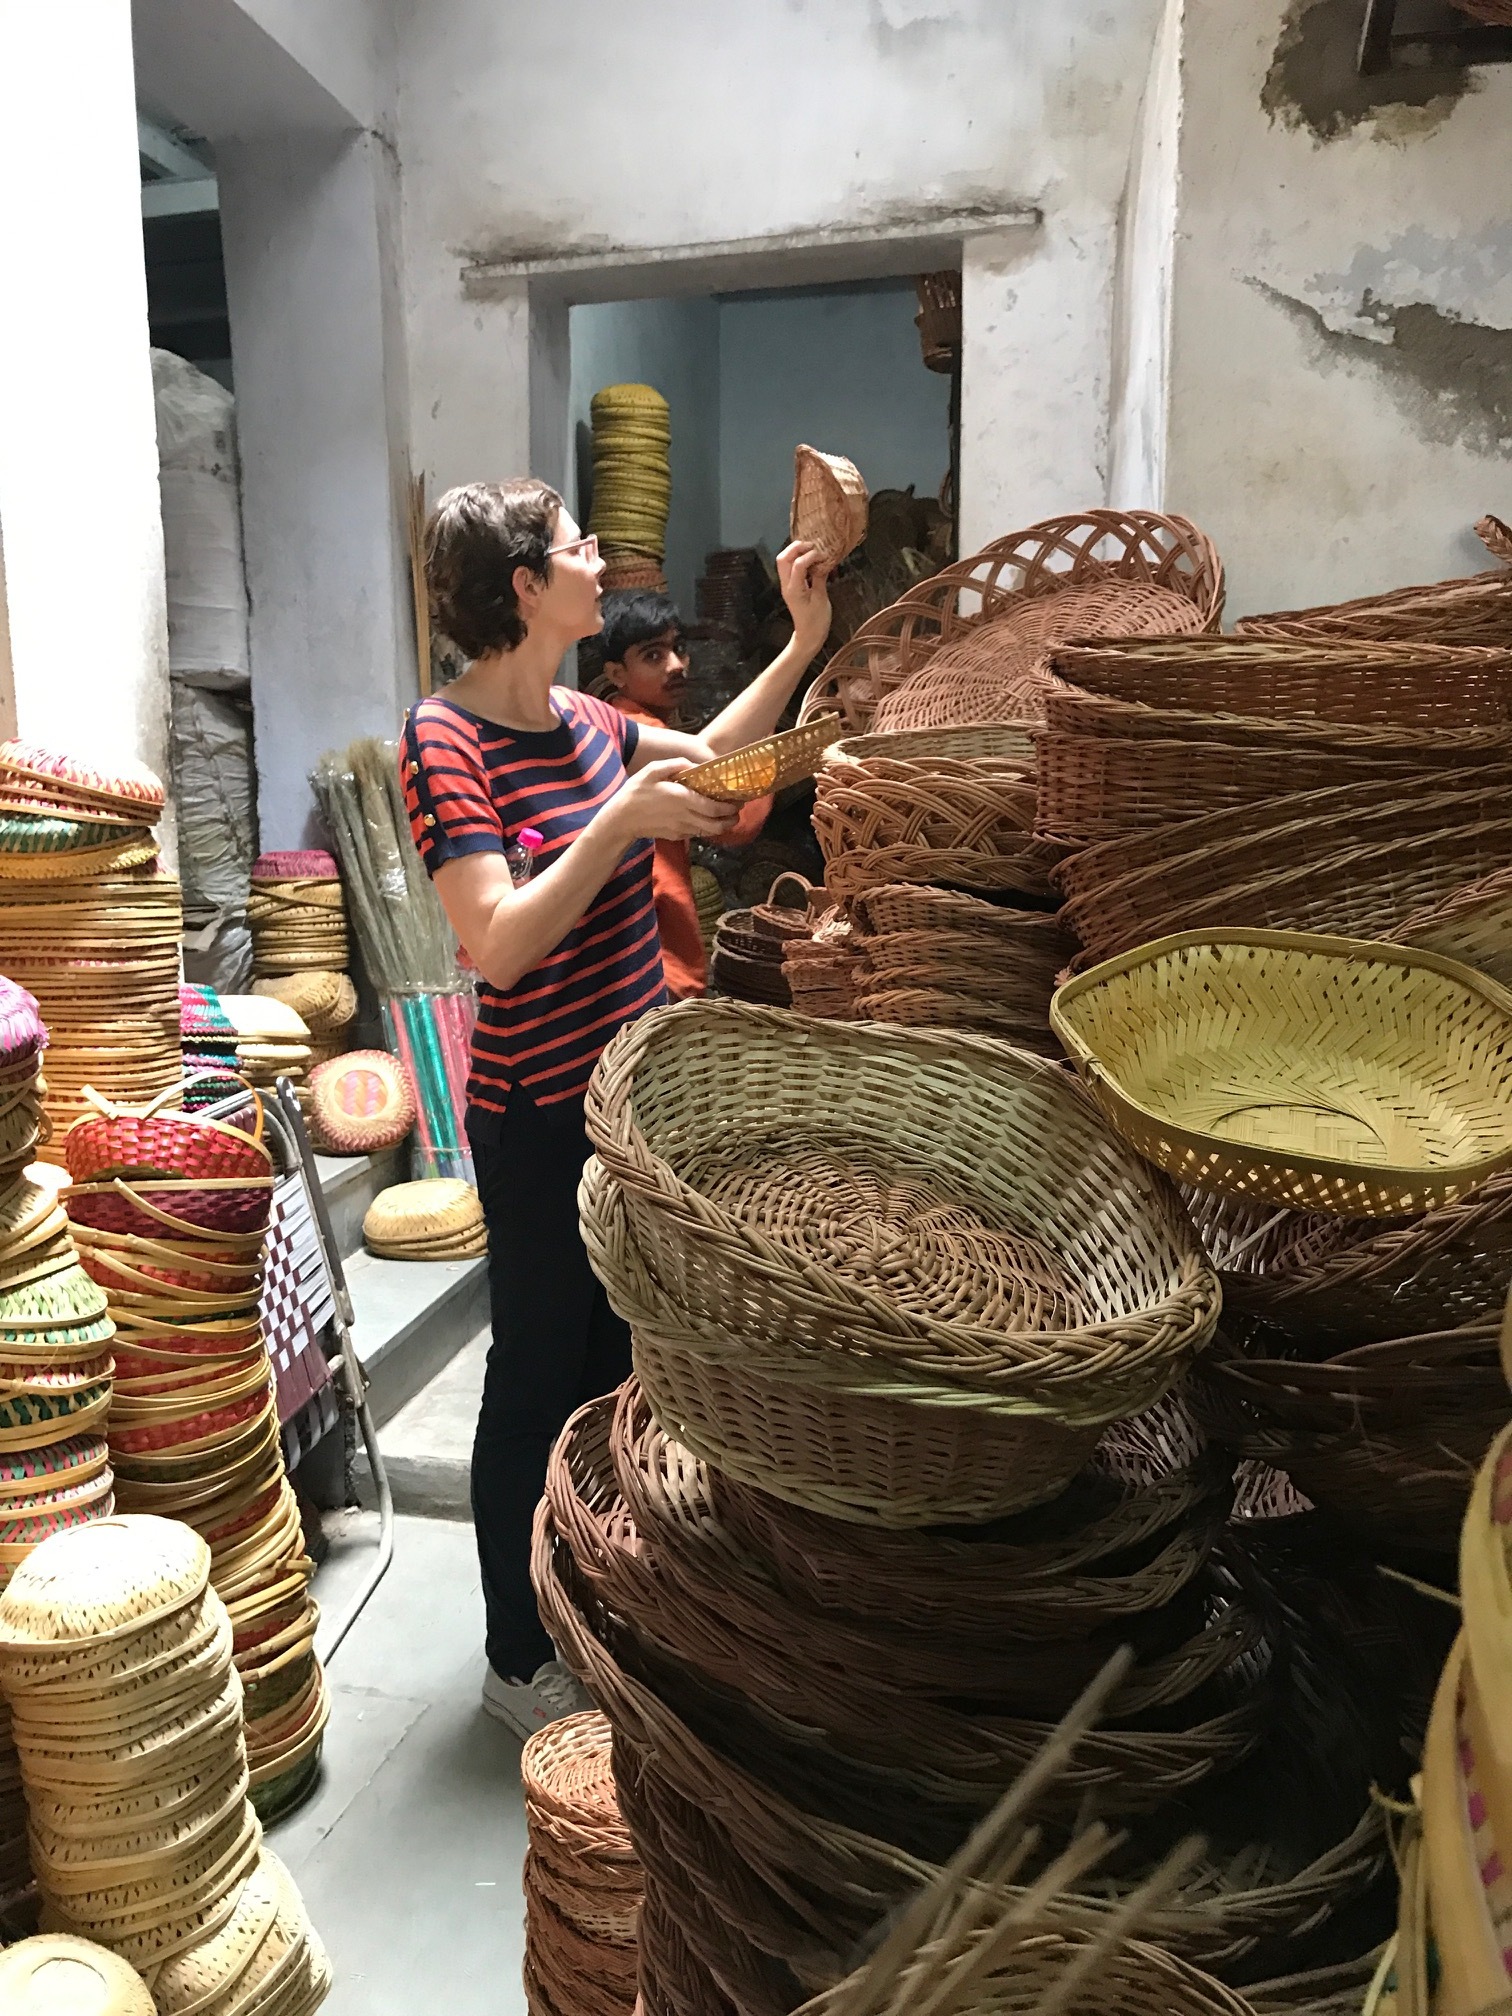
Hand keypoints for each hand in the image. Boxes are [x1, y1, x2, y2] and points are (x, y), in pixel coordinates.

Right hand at [605, 759, 739, 843]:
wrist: (620, 819)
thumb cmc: (635, 792)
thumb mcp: (652, 770)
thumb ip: (675, 764)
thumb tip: (694, 765)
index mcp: (682, 799)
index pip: (715, 808)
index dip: (730, 807)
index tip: (738, 801)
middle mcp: (685, 817)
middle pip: (717, 825)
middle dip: (731, 819)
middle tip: (736, 811)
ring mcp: (681, 829)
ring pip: (709, 832)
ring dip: (721, 826)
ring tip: (726, 817)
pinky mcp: (676, 836)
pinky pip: (696, 833)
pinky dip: (705, 828)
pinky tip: (705, 819)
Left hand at [776, 541, 832, 661]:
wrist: (808, 636)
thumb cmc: (817, 622)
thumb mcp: (821, 599)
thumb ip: (820, 578)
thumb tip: (822, 562)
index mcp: (794, 589)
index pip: (798, 564)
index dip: (811, 556)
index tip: (824, 556)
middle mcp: (786, 585)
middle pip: (783, 558)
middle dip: (797, 547)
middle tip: (813, 546)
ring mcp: (786, 585)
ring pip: (784, 561)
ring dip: (796, 552)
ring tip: (812, 550)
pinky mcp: (790, 586)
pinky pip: (789, 567)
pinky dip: (798, 559)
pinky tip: (811, 560)